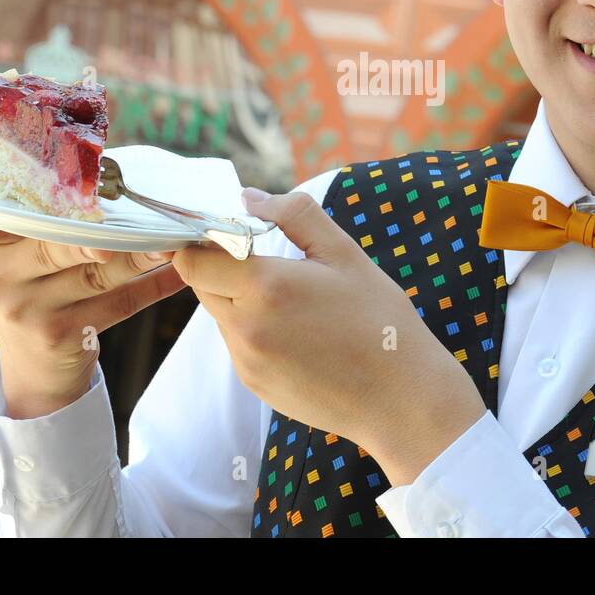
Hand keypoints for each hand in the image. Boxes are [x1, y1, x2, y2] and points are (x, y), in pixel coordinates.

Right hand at [0, 194, 186, 417]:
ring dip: (140, 255)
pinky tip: (179, 274)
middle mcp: (0, 276)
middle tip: (134, 213)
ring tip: (172, 241)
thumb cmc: (40, 291)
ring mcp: (26, 309)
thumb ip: (48, 221)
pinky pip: (117, 305)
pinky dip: (153, 287)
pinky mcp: (57, 335)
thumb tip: (106, 169)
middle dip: (100, 228)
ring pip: (94, 272)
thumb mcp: (26, 257)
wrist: (37, 372)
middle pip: (55, 240)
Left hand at [173, 188, 485, 484]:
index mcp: (266, 288)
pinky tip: (299, 332)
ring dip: (239, 300)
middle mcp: (246, 329)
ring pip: (220, 315)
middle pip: (201, 286)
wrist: (402, 397)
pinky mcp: (255, 384)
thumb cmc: (380, 319)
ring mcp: (247, 362)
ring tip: (293, 301)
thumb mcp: (344, 253)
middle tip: (267, 261)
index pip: (193, 260)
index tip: (229, 232)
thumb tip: (249, 197)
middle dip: (223, 267)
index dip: (203, 241)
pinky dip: (255, 331)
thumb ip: (294, 215)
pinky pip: (238, 345)